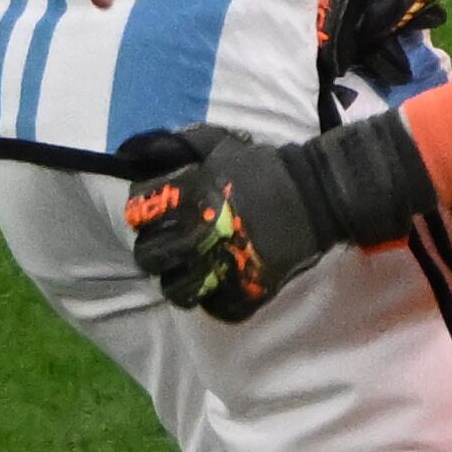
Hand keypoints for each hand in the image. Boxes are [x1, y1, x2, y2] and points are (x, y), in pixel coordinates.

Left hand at [119, 114, 441, 323]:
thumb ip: (177, 144)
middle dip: (154, 250)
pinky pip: (213, 308)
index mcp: (191, 195)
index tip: (153, 214)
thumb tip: (134, 149)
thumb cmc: (264, 168)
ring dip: (179, 280)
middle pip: (149, 256)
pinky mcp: (246, 291)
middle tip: (170, 246)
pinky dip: (213, 298)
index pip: (138, 211)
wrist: (317, 197)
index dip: (142, 212)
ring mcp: (223, 266)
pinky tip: (218, 282)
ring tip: (191, 270)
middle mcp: (201, 233)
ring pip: (176, 290)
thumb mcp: (220, 144)